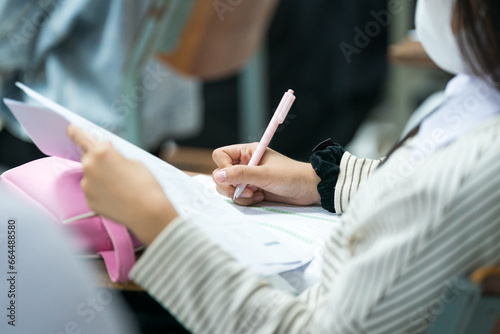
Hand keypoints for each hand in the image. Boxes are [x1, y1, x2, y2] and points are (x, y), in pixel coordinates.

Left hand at [67, 124, 177, 245]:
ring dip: (101, 177)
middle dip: (98, 159)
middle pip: (87, 157)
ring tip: (121, 186)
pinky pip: (93, 191)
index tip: (71, 128)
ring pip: (90, 175)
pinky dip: (102, 192)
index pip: (79, 136)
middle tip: (115, 167)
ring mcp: (87, 185)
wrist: (148, 212)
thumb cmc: (145, 185)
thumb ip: (116, 154)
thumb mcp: (135, 161)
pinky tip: (117, 196)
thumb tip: (108, 153)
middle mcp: (89, 167)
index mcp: (101, 152)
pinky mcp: (89, 200)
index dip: (75, 131)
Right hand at [212, 143, 320, 205]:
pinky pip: (238, 196)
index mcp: (247, 152)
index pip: (221, 156)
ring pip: (228, 187)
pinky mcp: (252, 190)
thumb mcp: (264, 174)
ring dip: (238, 195)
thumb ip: (241, 174)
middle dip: (230, 186)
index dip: (223, 168)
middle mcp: (245, 163)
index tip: (233, 178)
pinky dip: (246, 200)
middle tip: (245, 191)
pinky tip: (260, 197)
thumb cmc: (291, 176)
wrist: (308, 189)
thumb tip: (218, 176)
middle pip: (221, 174)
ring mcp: (248, 177)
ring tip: (255, 195)